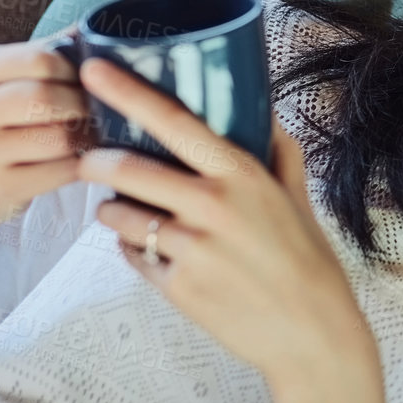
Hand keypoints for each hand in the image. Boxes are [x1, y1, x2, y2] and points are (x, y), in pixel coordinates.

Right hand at [0, 33, 93, 217]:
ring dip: (89, 133)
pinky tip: (87, 155)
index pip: (39, 58)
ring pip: (58, 138)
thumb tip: (104, 25)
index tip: (88, 77)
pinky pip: (63, 171)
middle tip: (100, 105)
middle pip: (44, 98)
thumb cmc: (8, 111)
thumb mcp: (16, 72)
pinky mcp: (1, 187)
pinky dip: (85, 162)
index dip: (76, 67)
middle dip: (82, 101)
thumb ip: (55, 48)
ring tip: (96, 128)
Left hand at [71, 57, 376, 387]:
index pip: (173, 122)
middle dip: (96, 159)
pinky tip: (149, 246)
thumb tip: (265, 110)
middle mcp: (211, 205)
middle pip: (126, 168)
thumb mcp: (298, 196)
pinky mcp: (176, 288)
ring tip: (124, 209)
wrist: (312, 333)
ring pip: (119, 215)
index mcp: (240, 174)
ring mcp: (190, 249)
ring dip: (110, 208)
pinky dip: (130, 245)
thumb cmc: (308, 259)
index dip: (126, 92)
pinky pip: (131, 254)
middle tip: (90, 156)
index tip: (92, 69)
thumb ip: (278, 150)